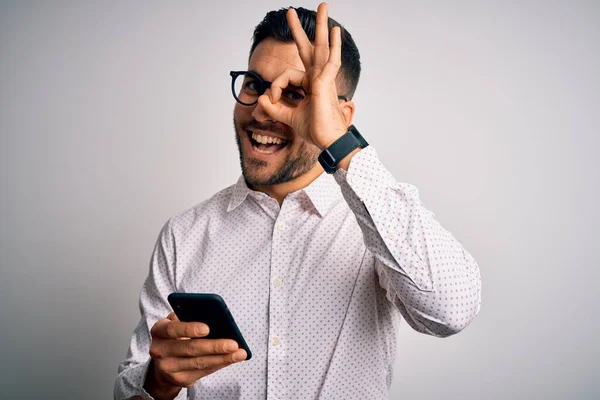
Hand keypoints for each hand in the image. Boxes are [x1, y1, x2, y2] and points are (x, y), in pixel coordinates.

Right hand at [144, 312, 246, 398]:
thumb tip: (215, 318)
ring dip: (222, 358)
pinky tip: (232, 359)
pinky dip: (220, 364)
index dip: (189, 328)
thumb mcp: (176, 322)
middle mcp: (160, 350)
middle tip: (233, 344)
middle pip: (190, 348)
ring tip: (239, 353)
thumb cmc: (176, 335)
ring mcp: (169, 368)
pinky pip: (203, 371)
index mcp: (159, 331)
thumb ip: (189, 317)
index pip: (172, 329)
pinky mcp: (180, 379)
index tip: (207, 328)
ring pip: (200, 362)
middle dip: (214, 346)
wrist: (164, 362)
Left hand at [258, 2, 350, 149]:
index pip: (287, 76)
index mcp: (310, 84)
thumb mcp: (288, 117)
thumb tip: (261, 100)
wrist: (327, 140)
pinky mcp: (326, 82)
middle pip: (308, 48)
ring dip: (321, 25)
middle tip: (290, 11)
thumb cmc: (315, 129)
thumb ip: (274, 109)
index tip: (270, 101)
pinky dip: (334, 46)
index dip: (275, 87)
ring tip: (323, 6)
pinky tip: (336, 31)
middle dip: (299, 30)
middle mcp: (317, 78)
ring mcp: (323, 78)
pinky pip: (330, 61)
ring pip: (321, 47)